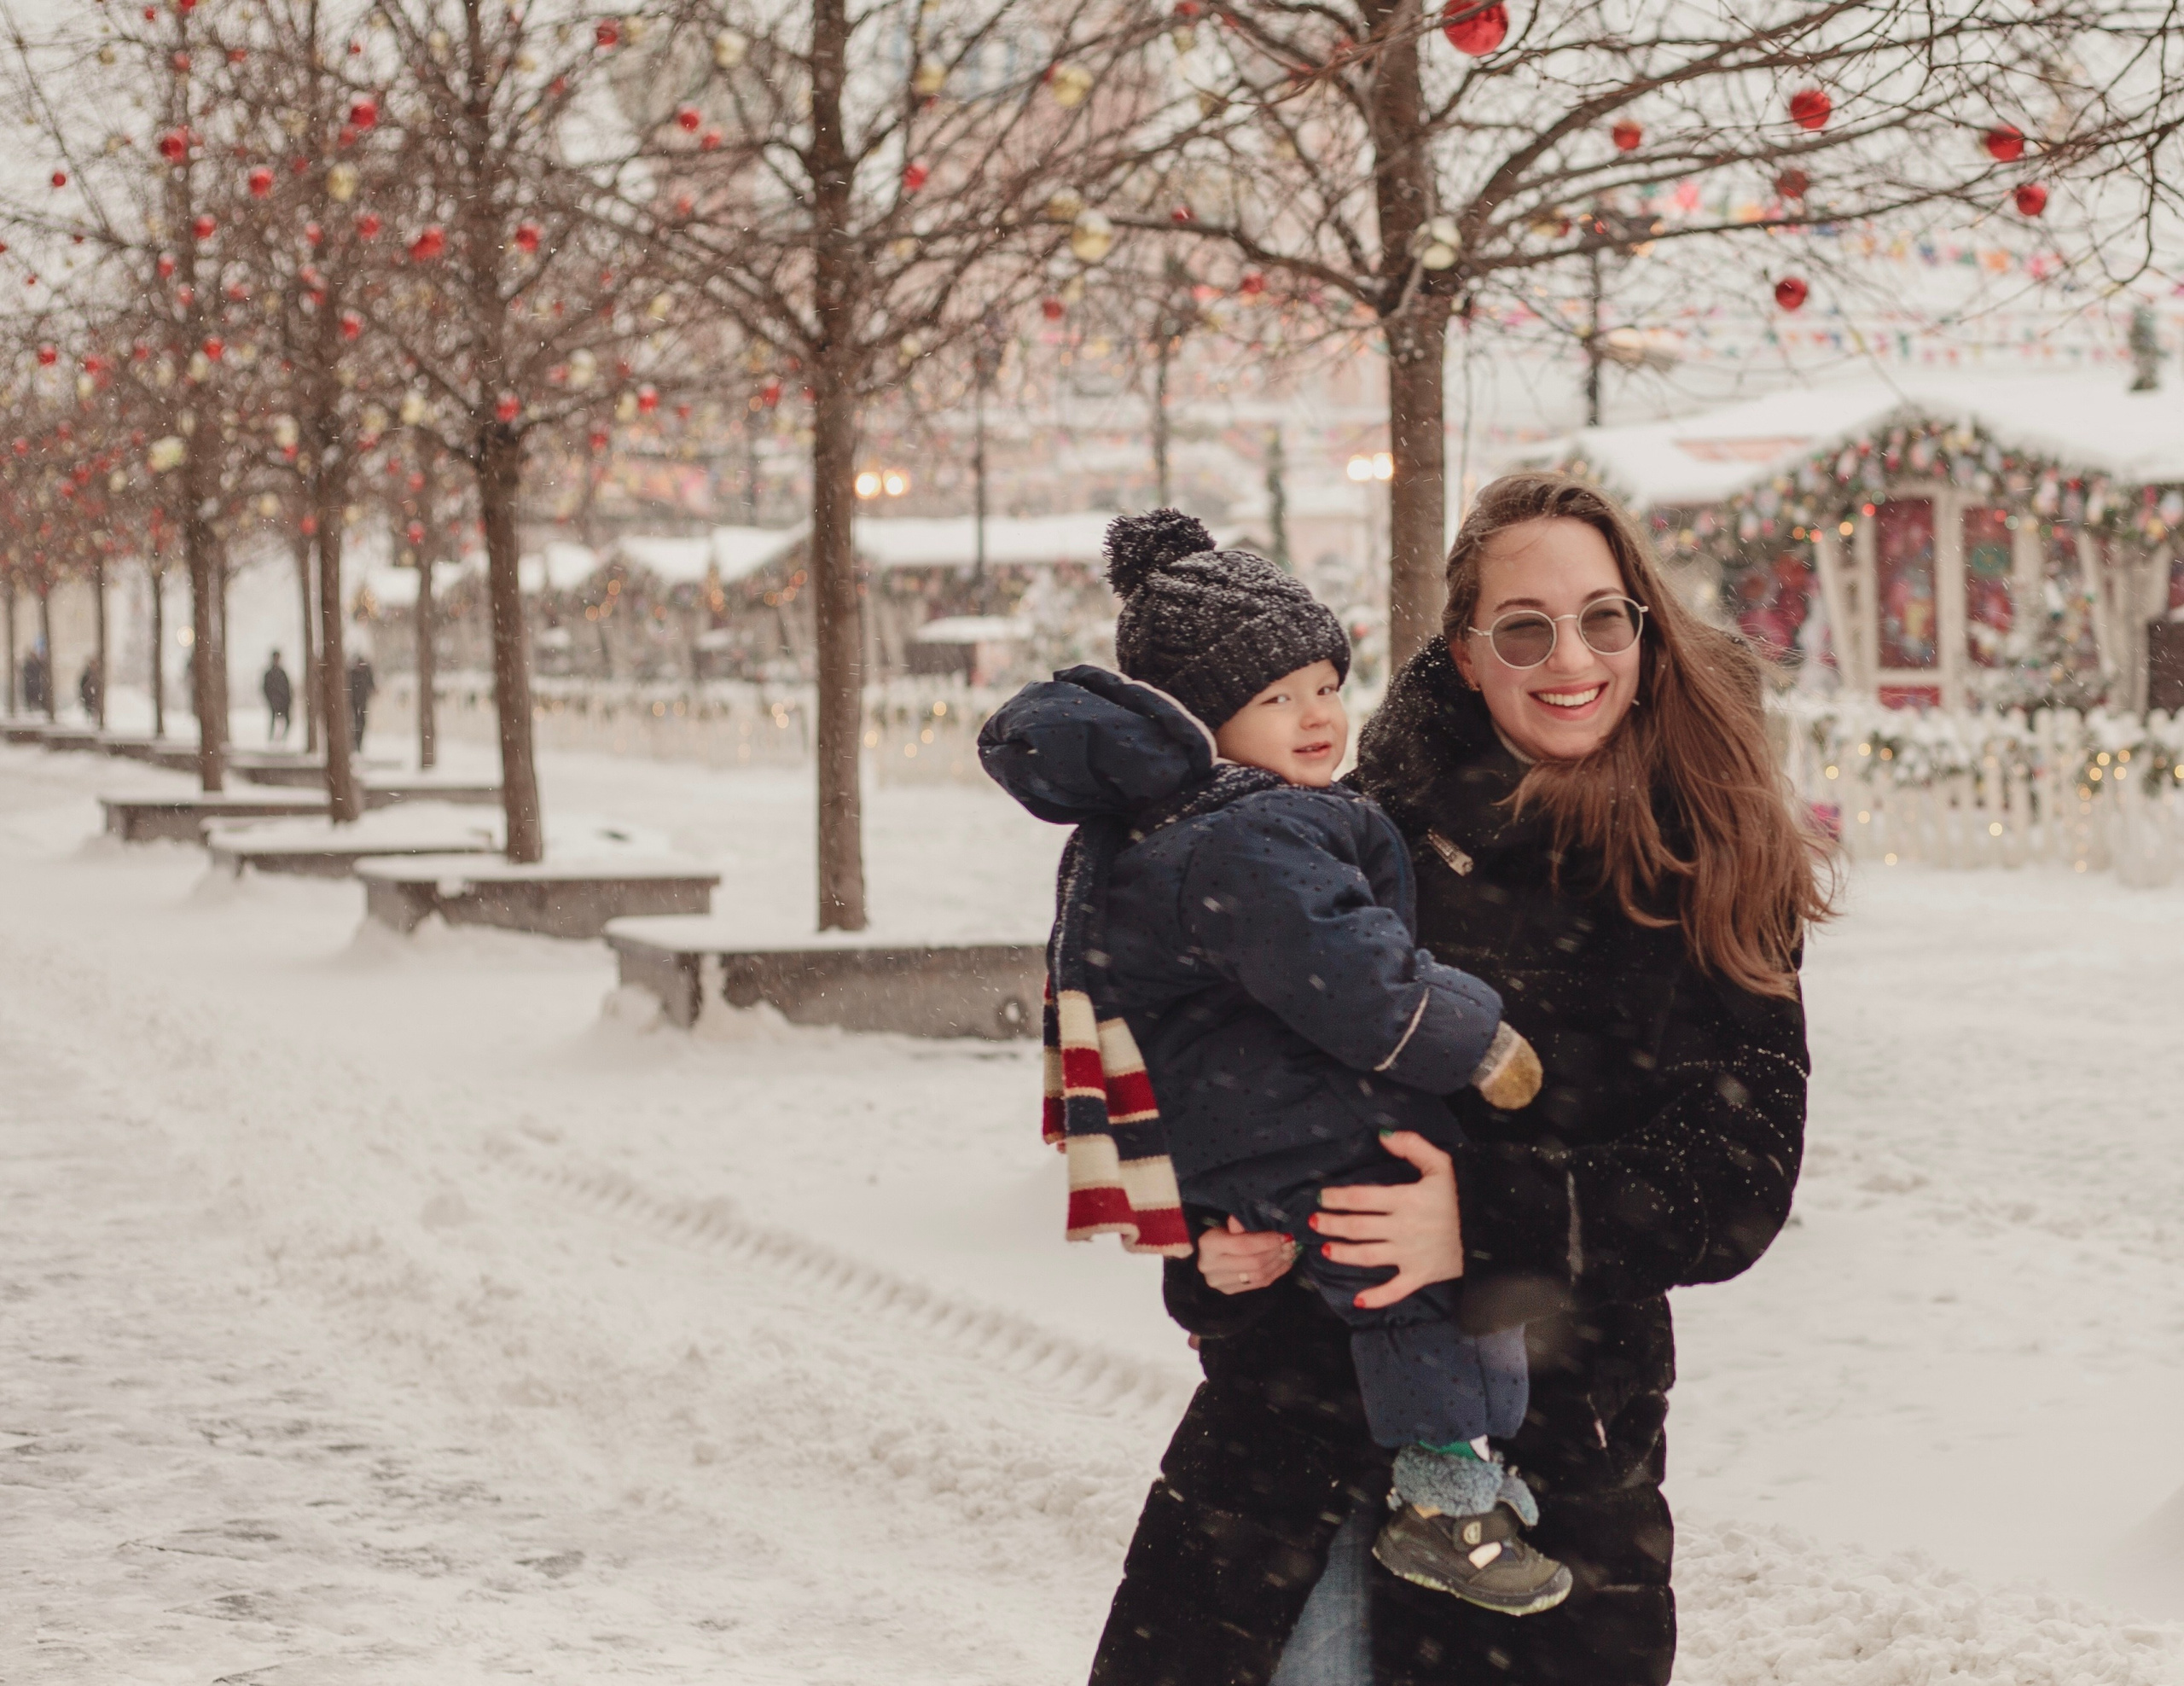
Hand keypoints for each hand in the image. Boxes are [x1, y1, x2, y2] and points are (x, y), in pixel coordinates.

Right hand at [1196, 1216, 1298, 1295]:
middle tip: (1289, 1244)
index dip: (1266, 1241)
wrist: (1208, 1254)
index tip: (1282, 1236)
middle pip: (1253, 1263)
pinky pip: (1259, 1284)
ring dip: (1278, 1263)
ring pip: (1258, 1275)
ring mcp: (1219, 1282)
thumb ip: (1245, 1225)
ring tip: (1289, 1252)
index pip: (1243, 1245)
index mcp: (1208, 1244)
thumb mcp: (1229, 1223)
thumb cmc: (1220, 1233)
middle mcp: (1210, 1266)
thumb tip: (1270, 1225)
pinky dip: (1275, 1273)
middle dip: (1275, 1253)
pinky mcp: (1229, 1290)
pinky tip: (1285, 1263)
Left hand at [1312, 1132, 1464, 1310]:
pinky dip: (1377, 1297)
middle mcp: (1402, 1228)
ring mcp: (1410, 1254)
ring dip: (1343, 1254)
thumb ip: (1412, 1146)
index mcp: (1405, 1199)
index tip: (1322, 1197)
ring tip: (1325, 1249)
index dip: (1337, 1197)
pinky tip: (1358, 1301)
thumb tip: (1382, 1135)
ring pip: (1367, 1256)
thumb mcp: (1442, 1163)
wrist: (1496, 1227)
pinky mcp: (1421, 1275)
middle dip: (1332, 1224)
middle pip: (1357, 1227)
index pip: (1361, 1198)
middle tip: (1313, 1222)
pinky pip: (1395, 1290)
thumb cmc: (1467, 1192)